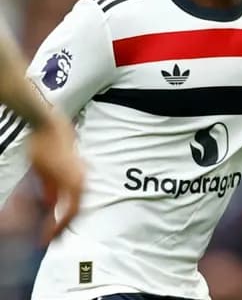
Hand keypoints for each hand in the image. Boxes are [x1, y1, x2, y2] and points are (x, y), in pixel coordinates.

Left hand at [28, 112, 82, 244]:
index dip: (58, 227)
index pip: (70, 212)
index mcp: (74, 182)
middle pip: (77, 209)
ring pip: (78, 201)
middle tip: (51, 236)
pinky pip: (77, 192)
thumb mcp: (39, 171)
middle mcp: (82, 179)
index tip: (47, 237)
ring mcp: (82, 173)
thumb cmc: (42, 144)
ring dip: (67, 214)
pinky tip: (59, 206)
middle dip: (64, 224)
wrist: (50, 123)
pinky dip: (70, 203)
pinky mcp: (79, 169)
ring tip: (55, 224)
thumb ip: (47, 191)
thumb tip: (49, 207)